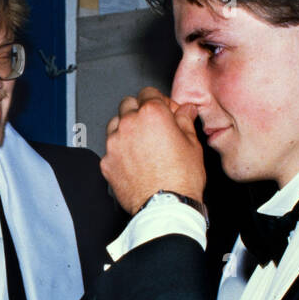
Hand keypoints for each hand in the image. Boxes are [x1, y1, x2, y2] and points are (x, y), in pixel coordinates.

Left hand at [102, 86, 204, 212]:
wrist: (165, 207)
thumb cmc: (181, 179)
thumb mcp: (192, 144)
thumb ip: (185, 120)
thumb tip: (185, 111)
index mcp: (152, 114)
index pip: (149, 92)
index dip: (160, 101)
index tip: (166, 112)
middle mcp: (129, 124)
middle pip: (128, 104)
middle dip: (140, 111)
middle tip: (153, 126)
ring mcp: (114, 144)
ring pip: (115, 124)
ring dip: (126, 128)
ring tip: (142, 143)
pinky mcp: (106, 162)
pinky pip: (110, 149)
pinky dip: (119, 151)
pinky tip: (134, 160)